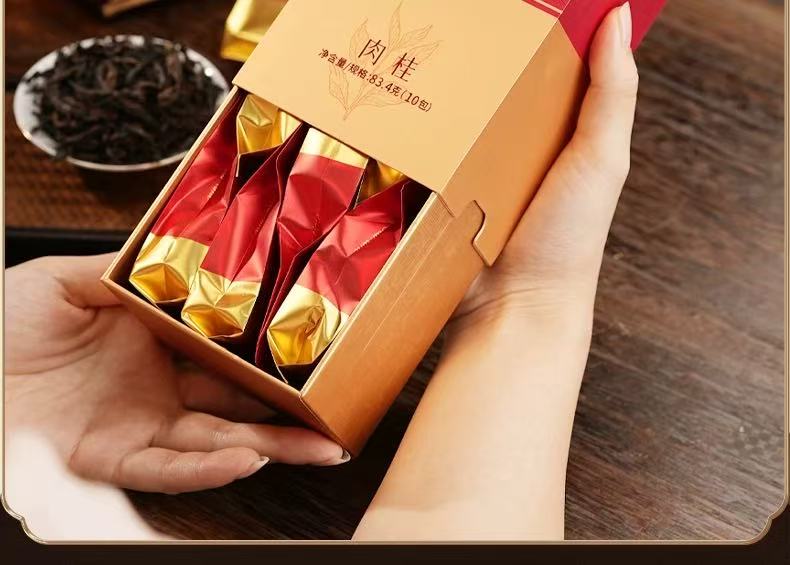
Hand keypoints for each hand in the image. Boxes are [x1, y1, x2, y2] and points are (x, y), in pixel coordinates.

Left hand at [5, 253, 347, 494]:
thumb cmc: (3, 324)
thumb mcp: (66, 279)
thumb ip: (126, 271)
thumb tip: (177, 252)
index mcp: (153, 346)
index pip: (225, 353)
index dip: (268, 354)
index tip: (308, 348)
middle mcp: (156, 391)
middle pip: (237, 406)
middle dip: (290, 412)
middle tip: (336, 411)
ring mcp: (138, 427)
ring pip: (217, 444)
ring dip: (269, 447)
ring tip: (316, 446)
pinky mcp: (110, 458)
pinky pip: (166, 469)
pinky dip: (205, 470)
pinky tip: (243, 460)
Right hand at [354, 4, 640, 540]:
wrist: (513, 308)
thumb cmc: (568, 238)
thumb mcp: (601, 159)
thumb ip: (612, 93)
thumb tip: (617, 15)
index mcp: (562, 129)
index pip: (552, 63)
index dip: (540, 27)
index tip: (516, 4)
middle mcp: (520, 142)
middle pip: (497, 82)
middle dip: (477, 50)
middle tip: (450, 16)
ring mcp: (478, 164)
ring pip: (459, 111)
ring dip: (443, 86)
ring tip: (420, 48)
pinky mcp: (445, 185)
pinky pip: (431, 147)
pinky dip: (419, 127)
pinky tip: (400, 101)